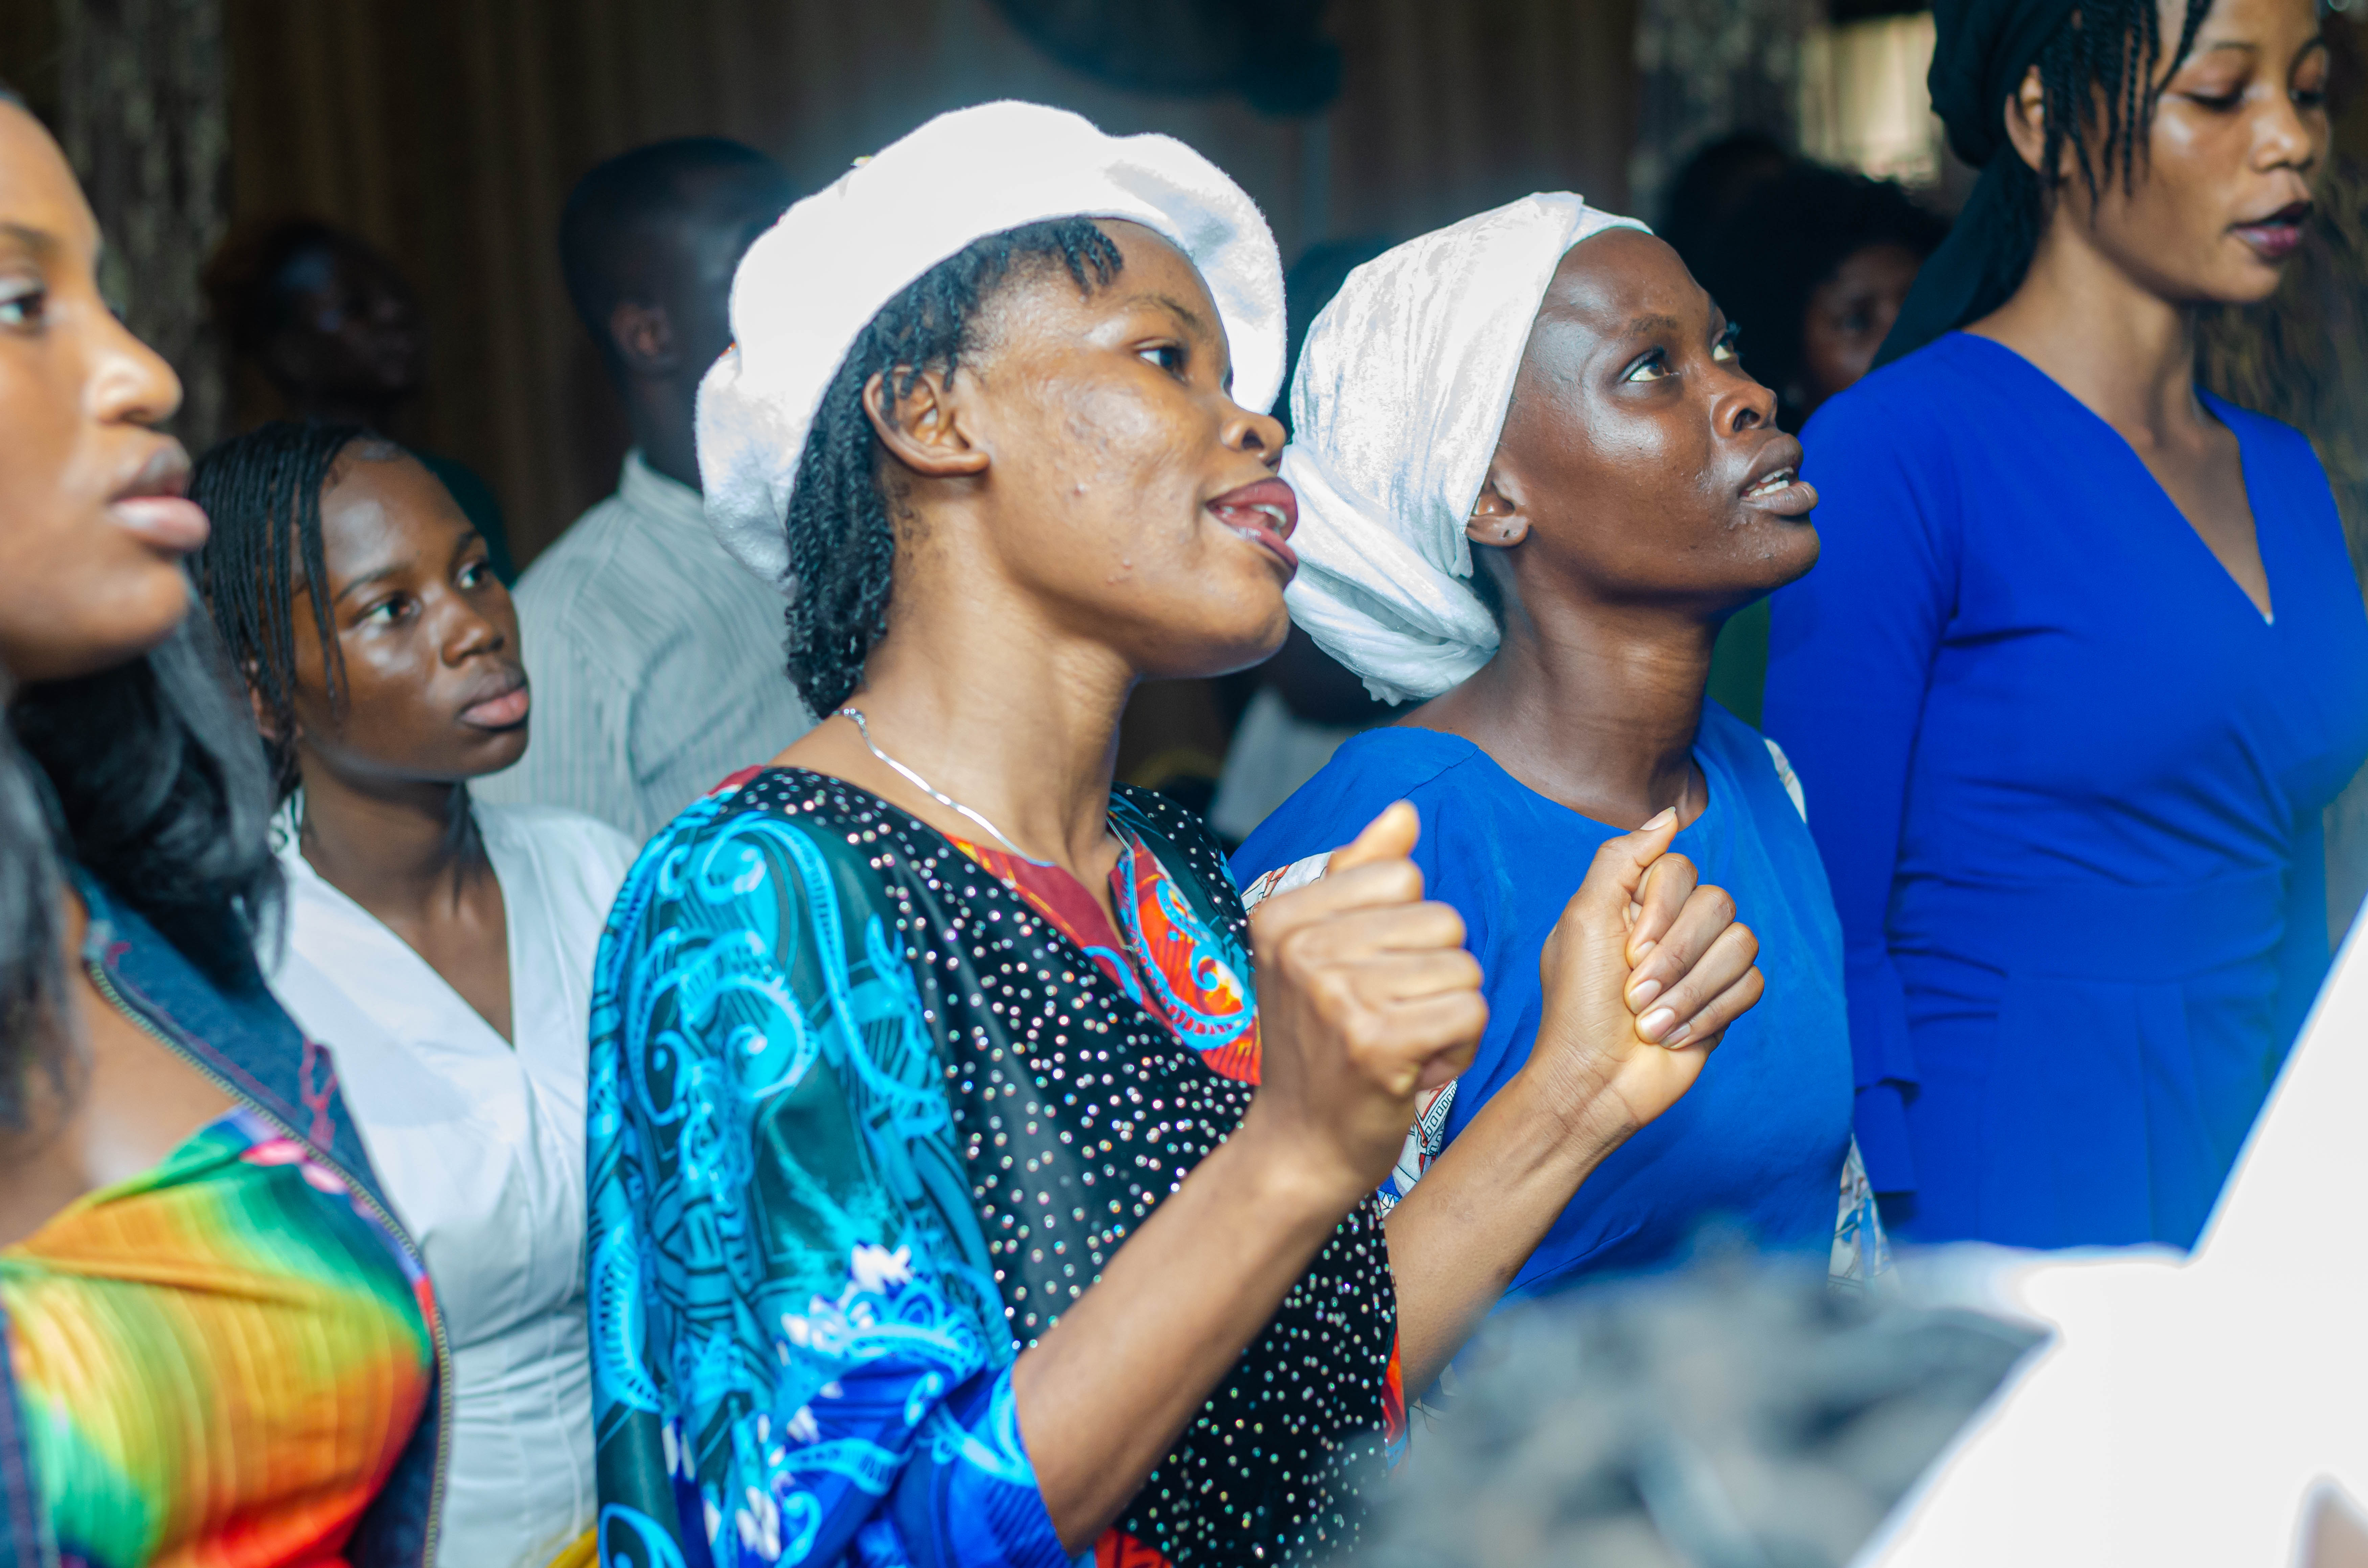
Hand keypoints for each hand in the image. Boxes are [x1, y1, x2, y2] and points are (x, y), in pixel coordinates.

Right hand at [1242, 802, 1488, 1201]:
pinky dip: (1459, 1047)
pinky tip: (1417, 1069)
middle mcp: (1299, 948)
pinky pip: (1470, 1012)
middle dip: (1435, 972)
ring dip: (1450, 1012)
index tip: (1371, 976)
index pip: (1401, 875)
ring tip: (1403, 1043)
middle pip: (1440, 919)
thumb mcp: (1320, 951)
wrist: (1299, 1147)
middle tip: (1389, 1017)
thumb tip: (1405, 811)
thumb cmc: (1320, 1045)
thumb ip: (1360, 873)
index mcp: (1282, 915)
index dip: (1407, 927)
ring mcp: (1334, 995)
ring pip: (1462, 967)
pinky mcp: (1375, 1044)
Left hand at [1528, 809, 1762, 1144]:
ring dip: (1690, 991)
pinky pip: (1752, 985)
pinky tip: (1672, 1036)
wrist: (1592, 1079)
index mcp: (1638, 902)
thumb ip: (1622, 858)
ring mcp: (1704, 964)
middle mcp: (1676, 927)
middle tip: (1633, 992)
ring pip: (1742, 943)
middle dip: (1675, 956)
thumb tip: (1671, 816)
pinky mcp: (1726, 1002)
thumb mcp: (1583, 918)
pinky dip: (1708, 1014)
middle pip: (1718, 903)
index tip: (1627, 949)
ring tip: (1649, 1022)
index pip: (1681, 869)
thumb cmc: (1578, 1002)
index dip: (1659, 910)